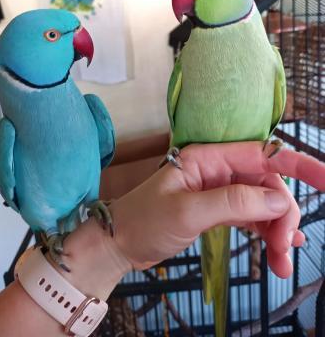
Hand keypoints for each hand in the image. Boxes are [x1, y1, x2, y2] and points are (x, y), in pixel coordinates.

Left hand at [62, 142, 323, 299]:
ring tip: (281, 262)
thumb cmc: (145, 220)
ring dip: (276, 231)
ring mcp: (218, 191)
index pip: (261, 154)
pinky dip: (265, 233)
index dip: (297, 166)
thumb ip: (234, 202)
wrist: (120, 242)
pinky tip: (278, 250)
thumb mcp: (188, 211)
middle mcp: (217, 170)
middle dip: (281, 215)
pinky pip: (250, 217)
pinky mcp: (217, 210)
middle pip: (266, 185)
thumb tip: (279, 200)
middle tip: (285, 247)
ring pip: (261, 204)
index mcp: (208, 158)